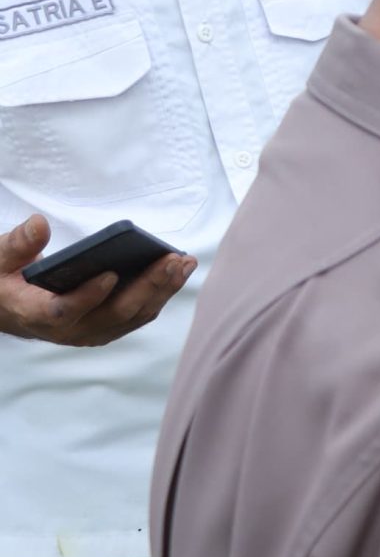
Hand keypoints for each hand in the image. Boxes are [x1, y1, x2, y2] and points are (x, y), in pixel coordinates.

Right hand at [0, 215, 194, 347]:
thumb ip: (18, 245)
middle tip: (172, 259)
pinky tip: (177, 271)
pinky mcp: (106, 327)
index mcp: (34, 312)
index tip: (109, 274)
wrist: (8, 307)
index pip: (63, 310)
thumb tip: (39, 224)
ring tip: (184, 262)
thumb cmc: (4, 279)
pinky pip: (138, 315)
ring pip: (133, 316)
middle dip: (147, 286)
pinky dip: (160, 294)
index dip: (88, 296)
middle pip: (114, 313)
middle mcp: (67, 329)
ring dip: (163, 289)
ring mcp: (90, 332)